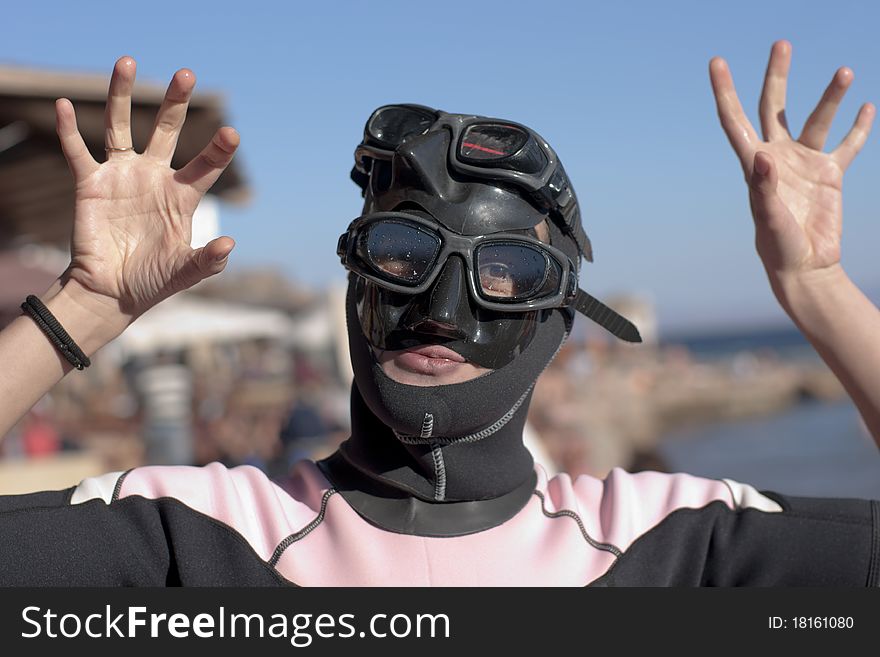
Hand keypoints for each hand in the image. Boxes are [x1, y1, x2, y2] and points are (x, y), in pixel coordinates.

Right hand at [56, 56, 239, 321]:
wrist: (111, 292)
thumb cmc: (152, 281)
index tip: (231, 133)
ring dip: (122, 95)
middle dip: (176, 103)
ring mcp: (122, 176)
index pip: (205, 165)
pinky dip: (68, 129)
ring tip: (127, 61)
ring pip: (121, 126)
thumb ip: (208, 260)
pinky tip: (64, 105)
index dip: (218, 149)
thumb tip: (230, 243)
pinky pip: (77, 151)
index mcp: (182, 195)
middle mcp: (154, 177)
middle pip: (167, 130)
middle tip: (186, 74)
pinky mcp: (90, 183)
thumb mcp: (184, 272)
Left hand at [709, 40, 873, 296]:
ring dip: (831, 96)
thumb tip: (763, 157)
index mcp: (754, 164)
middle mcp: (777, 158)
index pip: (735, 121)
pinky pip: (846, 146)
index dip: (725, 92)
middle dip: (776, 76)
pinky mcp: (829, 176)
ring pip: (817, 120)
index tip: (717, 62)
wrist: (805, 267)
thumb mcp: (768, 218)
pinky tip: (866, 106)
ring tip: (845, 71)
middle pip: (774, 107)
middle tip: (781, 44)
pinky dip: (857, 127)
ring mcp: (804, 164)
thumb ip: (763, 189)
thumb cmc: (778, 247)